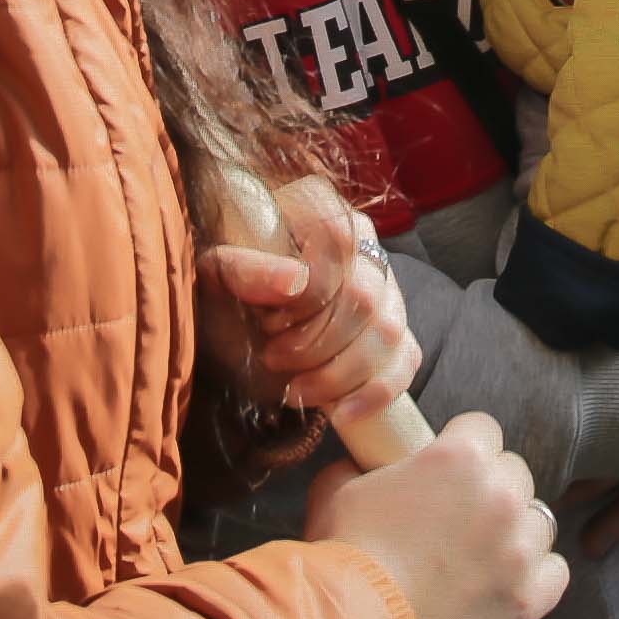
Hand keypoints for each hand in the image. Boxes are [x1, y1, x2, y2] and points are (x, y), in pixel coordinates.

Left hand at [201, 175, 417, 430]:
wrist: (226, 337)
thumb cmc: (217, 298)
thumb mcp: (213, 280)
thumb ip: (244, 269)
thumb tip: (294, 282)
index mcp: (316, 206)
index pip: (339, 242)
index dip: (309, 293)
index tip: (268, 322)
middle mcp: (359, 237)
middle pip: (365, 294)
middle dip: (316, 342)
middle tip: (273, 356)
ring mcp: (383, 284)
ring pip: (388, 330)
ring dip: (339, 373)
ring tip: (295, 388)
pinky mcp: (393, 329)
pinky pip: (405, 359)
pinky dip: (374, 392)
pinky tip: (341, 412)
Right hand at [308, 411, 567, 618]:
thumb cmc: (347, 553)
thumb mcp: (339, 489)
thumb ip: (361, 462)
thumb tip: (361, 459)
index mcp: (460, 456)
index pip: (484, 429)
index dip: (464, 447)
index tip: (450, 469)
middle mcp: (500, 494)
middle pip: (514, 472)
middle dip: (491, 488)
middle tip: (459, 515)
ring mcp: (519, 547)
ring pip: (538, 520)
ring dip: (514, 531)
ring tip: (480, 552)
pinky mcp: (528, 595)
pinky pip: (555, 571)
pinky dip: (535, 576)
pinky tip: (505, 579)